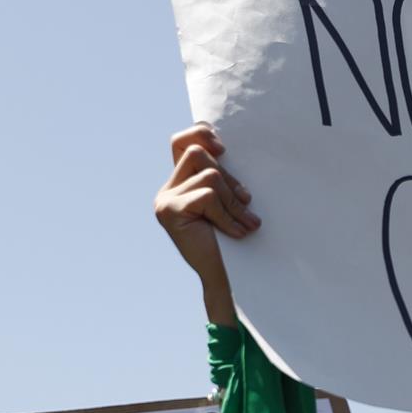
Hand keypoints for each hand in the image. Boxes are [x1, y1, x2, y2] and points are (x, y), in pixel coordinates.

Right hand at [154, 124, 258, 319]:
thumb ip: (222, 178)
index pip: (183, 141)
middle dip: (230, 178)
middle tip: (246, 203)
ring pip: (209, 175)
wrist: (228, 278)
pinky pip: (208, 196)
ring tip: (245, 221)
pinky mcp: (170, 211)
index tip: (225, 150)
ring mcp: (165, 200)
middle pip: (199, 153)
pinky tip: (237, 232)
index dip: (202, 134)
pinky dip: (228, 214)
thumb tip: (225, 147)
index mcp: (180, 184)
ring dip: (232, 199)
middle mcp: (168, 189)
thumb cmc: (234, 240)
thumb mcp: (229, 202)